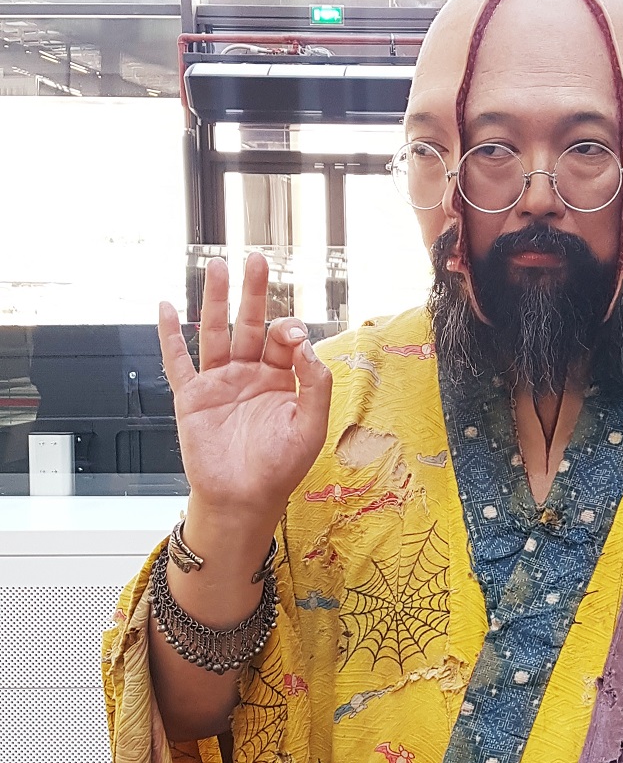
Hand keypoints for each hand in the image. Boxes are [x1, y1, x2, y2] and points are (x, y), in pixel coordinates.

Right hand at [157, 252, 331, 532]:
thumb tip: (305, 343)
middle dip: (254, 293)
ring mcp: (219, 384)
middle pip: (250, 325)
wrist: (243, 501)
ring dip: (215, 300)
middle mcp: (249, 377)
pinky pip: (177, 361)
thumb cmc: (279, 471)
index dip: (289, 330)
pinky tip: (166, 307)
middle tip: (257, 261)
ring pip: (215, 333)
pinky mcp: (192, 398)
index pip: (284, 341)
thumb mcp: (311, 428)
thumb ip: (315, 384)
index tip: (292, 335)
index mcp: (280, 382)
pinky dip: (169, 335)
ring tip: (217, 267)